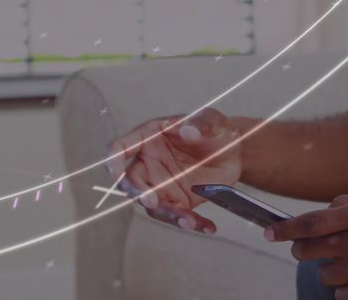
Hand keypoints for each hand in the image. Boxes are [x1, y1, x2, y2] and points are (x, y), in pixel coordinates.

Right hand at [106, 107, 241, 233]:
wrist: (234, 151)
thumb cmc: (216, 129)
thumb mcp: (213, 121)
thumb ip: (201, 124)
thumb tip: (187, 130)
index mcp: (149, 137)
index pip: (121, 147)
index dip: (113, 160)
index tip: (115, 173)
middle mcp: (150, 163)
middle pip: (131, 182)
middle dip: (139, 194)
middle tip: (153, 201)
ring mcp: (162, 185)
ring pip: (154, 205)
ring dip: (168, 214)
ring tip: (189, 220)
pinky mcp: (178, 201)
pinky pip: (178, 216)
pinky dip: (192, 223)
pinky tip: (207, 226)